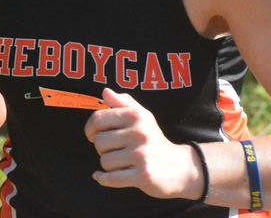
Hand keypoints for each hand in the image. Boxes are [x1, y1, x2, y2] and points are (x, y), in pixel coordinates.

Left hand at [84, 88, 202, 199]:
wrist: (180, 167)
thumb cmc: (153, 139)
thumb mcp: (142, 116)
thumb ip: (122, 102)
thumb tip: (104, 91)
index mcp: (136, 116)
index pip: (98, 119)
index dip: (90, 128)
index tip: (92, 134)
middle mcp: (139, 134)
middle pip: (99, 142)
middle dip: (101, 148)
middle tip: (113, 150)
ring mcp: (142, 155)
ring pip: (105, 161)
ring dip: (108, 164)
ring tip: (120, 162)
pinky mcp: (143, 176)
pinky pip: (111, 178)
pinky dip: (103, 179)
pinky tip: (99, 176)